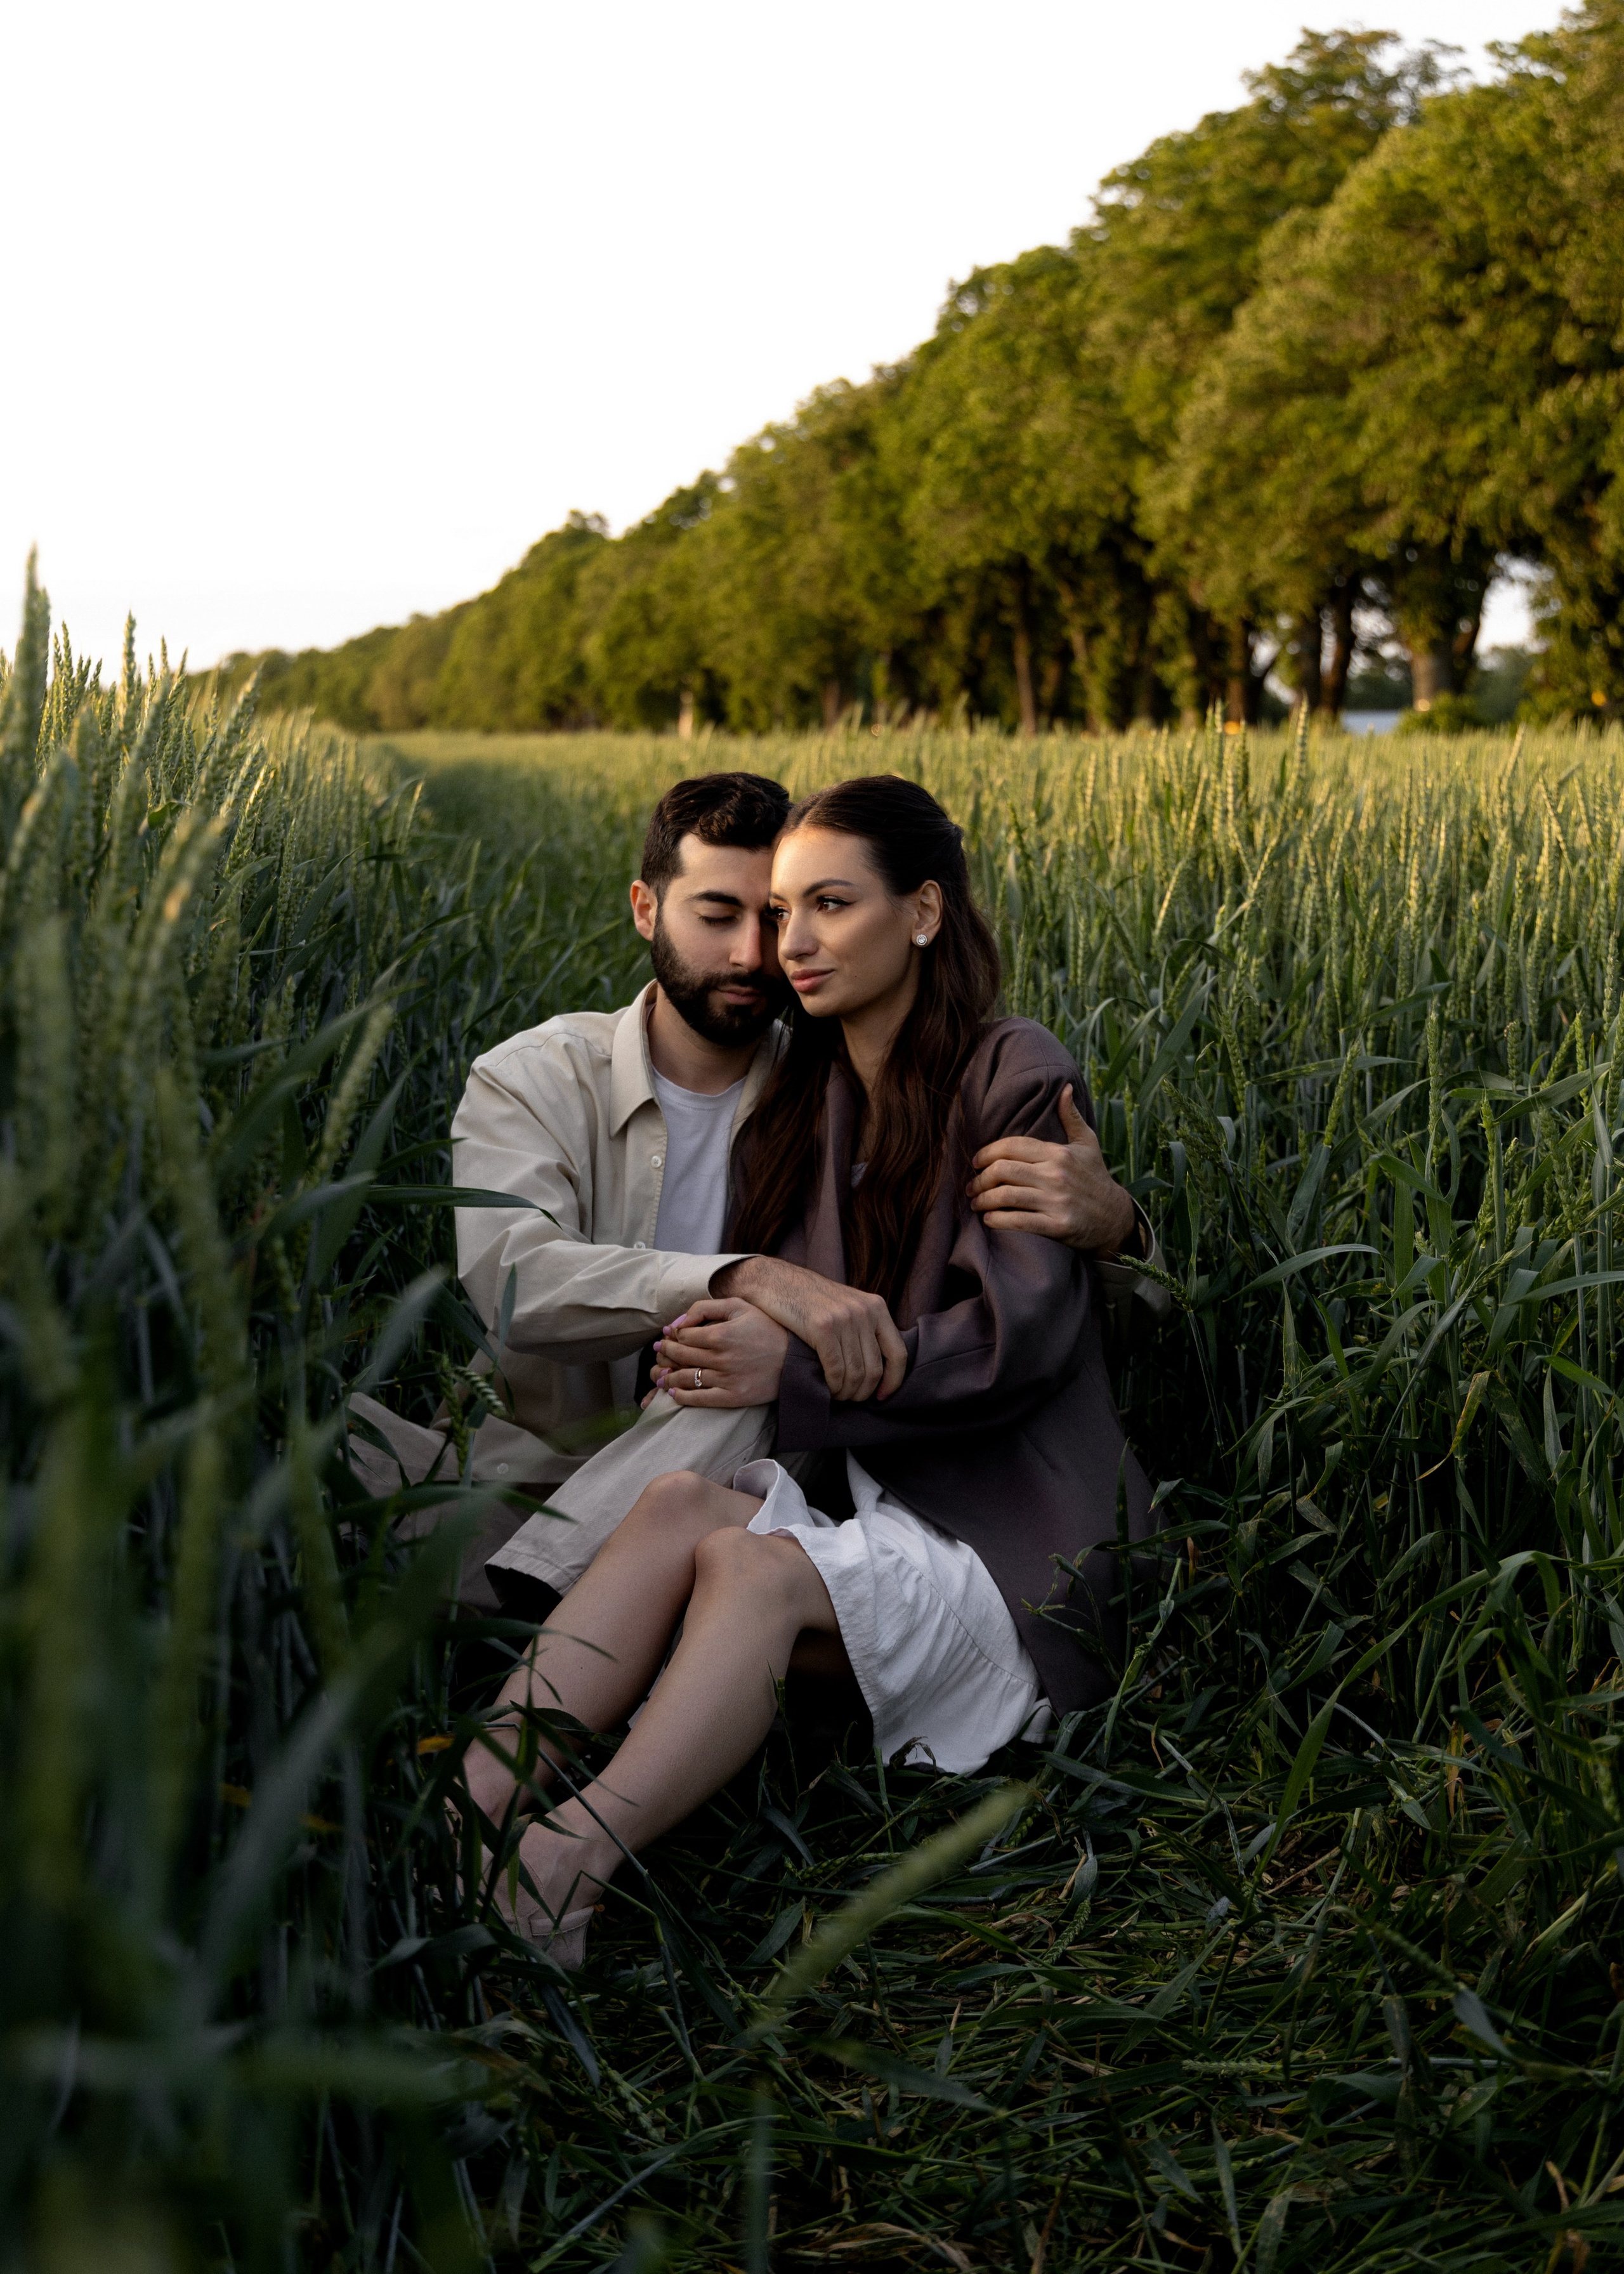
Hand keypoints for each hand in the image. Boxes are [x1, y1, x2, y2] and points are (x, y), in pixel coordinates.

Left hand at [651, 1296, 789, 1407]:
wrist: (795, 1359)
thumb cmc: (766, 1329)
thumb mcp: (739, 1307)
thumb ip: (706, 1307)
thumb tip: (679, 1321)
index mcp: (720, 1334)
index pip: (683, 1335)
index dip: (672, 1334)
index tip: (670, 1334)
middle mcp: (720, 1358)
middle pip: (680, 1356)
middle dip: (665, 1352)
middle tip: (660, 1351)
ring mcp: (725, 1379)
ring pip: (685, 1378)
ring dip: (667, 1376)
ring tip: (661, 1373)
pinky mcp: (732, 1397)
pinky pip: (699, 1399)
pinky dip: (682, 1396)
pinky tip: (674, 1393)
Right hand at [712, 1254, 907, 1400]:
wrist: (774, 1280)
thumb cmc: (810, 1299)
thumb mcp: (847, 1304)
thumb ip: (865, 1327)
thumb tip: (878, 1368)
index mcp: (876, 1306)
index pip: (898, 1353)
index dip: (893, 1381)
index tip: (882, 1396)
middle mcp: (864, 1311)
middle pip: (875, 1369)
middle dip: (863, 1392)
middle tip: (850, 1398)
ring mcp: (843, 1318)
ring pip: (855, 1374)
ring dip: (846, 1392)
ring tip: (836, 1394)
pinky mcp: (821, 1327)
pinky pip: (835, 1370)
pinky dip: (832, 1386)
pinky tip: (827, 1388)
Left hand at [967, 1084, 1140, 1255]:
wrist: (1114, 1218)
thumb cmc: (1095, 1178)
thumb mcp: (1088, 1144)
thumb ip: (1072, 1117)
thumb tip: (1066, 1088)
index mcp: (1059, 1153)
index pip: (1013, 1146)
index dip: (988, 1152)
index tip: (976, 1161)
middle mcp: (1056, 1175)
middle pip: (1003, 1170)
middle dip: (980, 1178)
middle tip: (971, 1186)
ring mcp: (1057, 1202)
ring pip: (1006, 1196)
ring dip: (983, 1200)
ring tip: (976, 1203)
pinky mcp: (1057, 1226)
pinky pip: (1017, 1221)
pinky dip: (996, 1220)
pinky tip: (989, 1219)